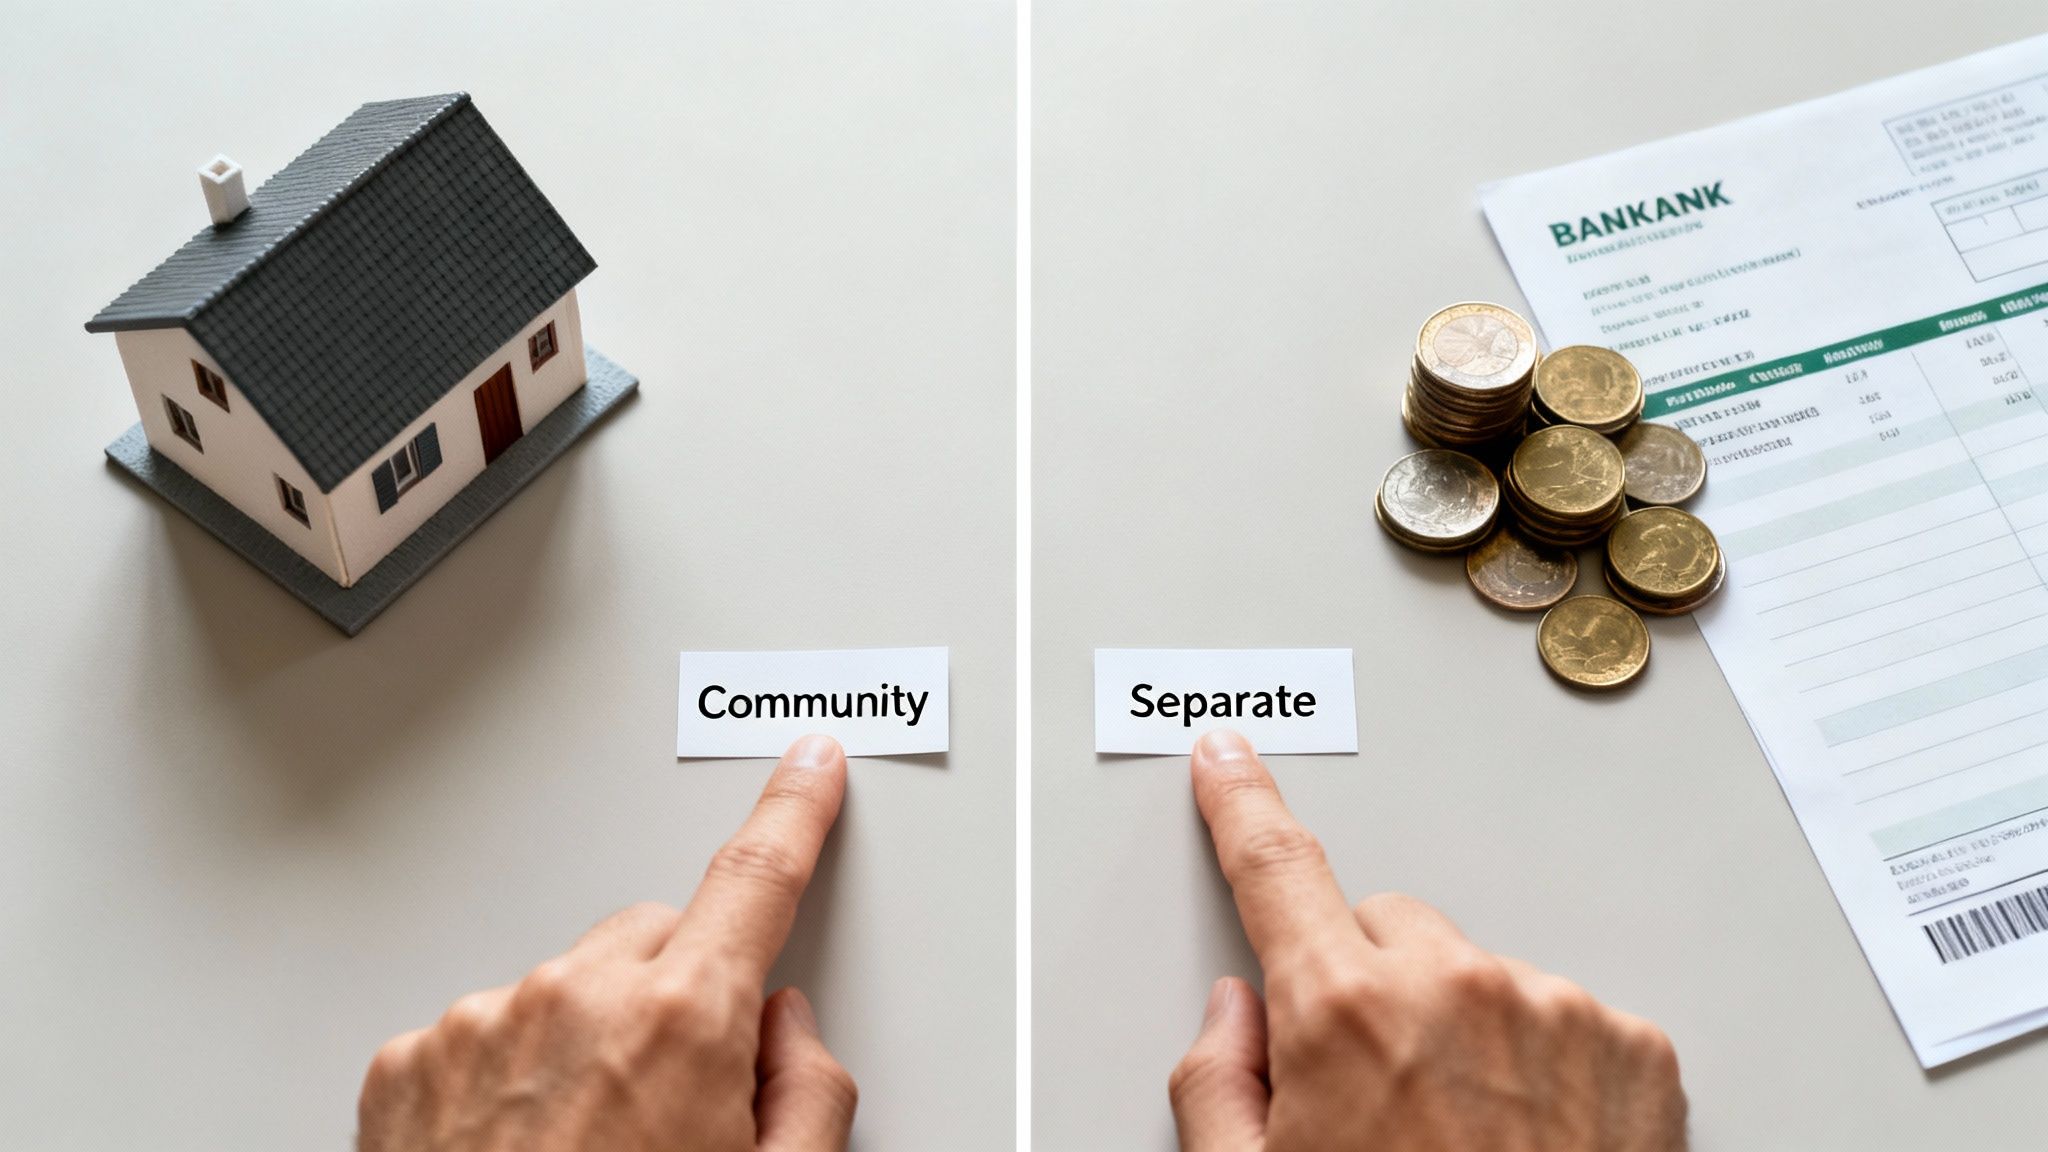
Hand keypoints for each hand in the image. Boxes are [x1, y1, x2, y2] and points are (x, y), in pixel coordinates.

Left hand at [358, 734, 856, 1151]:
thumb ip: (810, 1090)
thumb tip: (781, 1031)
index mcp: (679, 1021)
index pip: (755, 877)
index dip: (793, 813)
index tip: (807, 769)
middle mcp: (571, 998)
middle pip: (656, 940)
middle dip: (679, 992)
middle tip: (677, 1103)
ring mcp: (477, 1024)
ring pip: (566, 985)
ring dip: (587, 1040)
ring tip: (582, 1148)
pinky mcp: (406, 1061)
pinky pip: (486, 1029)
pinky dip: (508, 1074)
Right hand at [1170, 729, 1686, 1151]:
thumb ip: (1217, 1085)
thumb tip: (1237, 1016)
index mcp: (1346, 1012)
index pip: (1276, 867)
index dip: (1243, 804)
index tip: (1229, 761)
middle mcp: (1454, 986)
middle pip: (1385, 929)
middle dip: (1368, 984)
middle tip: (1375, 1091)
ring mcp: (1554, 1008)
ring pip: (1478, 975)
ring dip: (1462, 1030)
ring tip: (1467, 1138)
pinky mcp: (1631, 1045)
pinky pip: (1561, 1016)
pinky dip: (1542, 1062)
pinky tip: (1531, 1140)